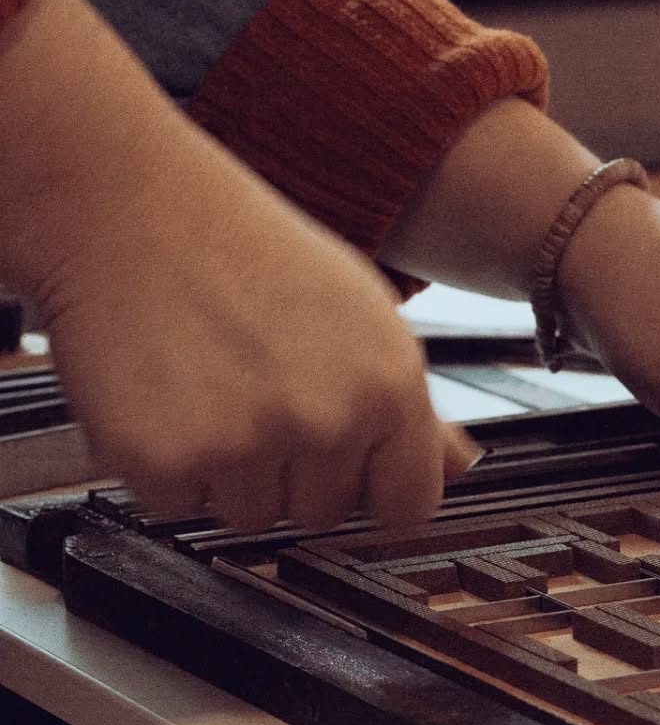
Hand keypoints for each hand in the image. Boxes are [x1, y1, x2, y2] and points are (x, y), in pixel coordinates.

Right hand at [44, 154, 475, 530]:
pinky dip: (164, 468)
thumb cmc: (244, 251)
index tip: (344, 466)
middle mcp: (327, 421)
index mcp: (389, 384)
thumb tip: (462, 463)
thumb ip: (410, 403)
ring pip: (251, 516)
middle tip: (255, 392)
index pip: (409, 507)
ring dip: (228, 473)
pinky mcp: (167, 461)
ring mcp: (246, 445)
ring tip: (209, 386)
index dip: (372, 488)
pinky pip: (179, 507)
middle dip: (293, 472)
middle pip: (324, 515)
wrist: (131, 208)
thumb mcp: (360, 313)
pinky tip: (165, 398)